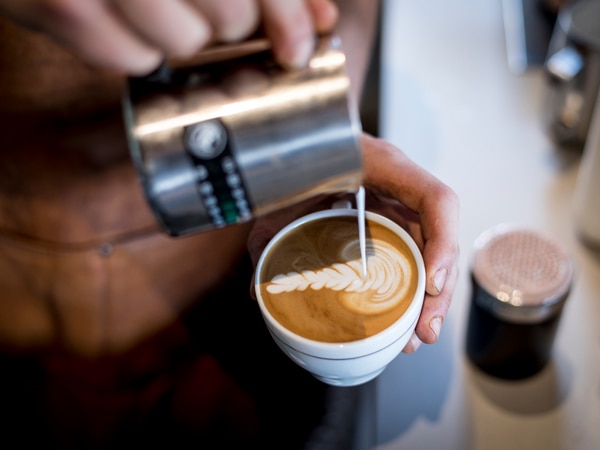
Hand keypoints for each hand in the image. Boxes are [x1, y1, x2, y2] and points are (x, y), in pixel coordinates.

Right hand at [0, 0, 337, 73]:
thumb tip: (318, 21)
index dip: (288, 16)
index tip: (297, 45)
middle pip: (229, 20)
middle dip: (227, 20)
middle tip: (204, 3)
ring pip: (184, 45)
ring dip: (180, 34)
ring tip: (156, 3)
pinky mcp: (63, 9)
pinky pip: (132, 62)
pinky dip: (136, 49)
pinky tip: (125, 18)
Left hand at [247, 133, 459, 353]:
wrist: (298, 136)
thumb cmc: (293, 157)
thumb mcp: (279, 195)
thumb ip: (266, 238)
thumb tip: (258, 294)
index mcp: (384, 167)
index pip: (436, 200)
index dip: (442, 244)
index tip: (428, 284)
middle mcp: (400, 185)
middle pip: (439, 237)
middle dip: (438, 289)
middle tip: (424, 333)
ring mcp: (398, 202)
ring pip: (430, 250)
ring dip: (429, 296)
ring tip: (417, 338)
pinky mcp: (388, 217)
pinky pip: (411, 250)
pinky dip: (410, 284)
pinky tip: (402, 318)